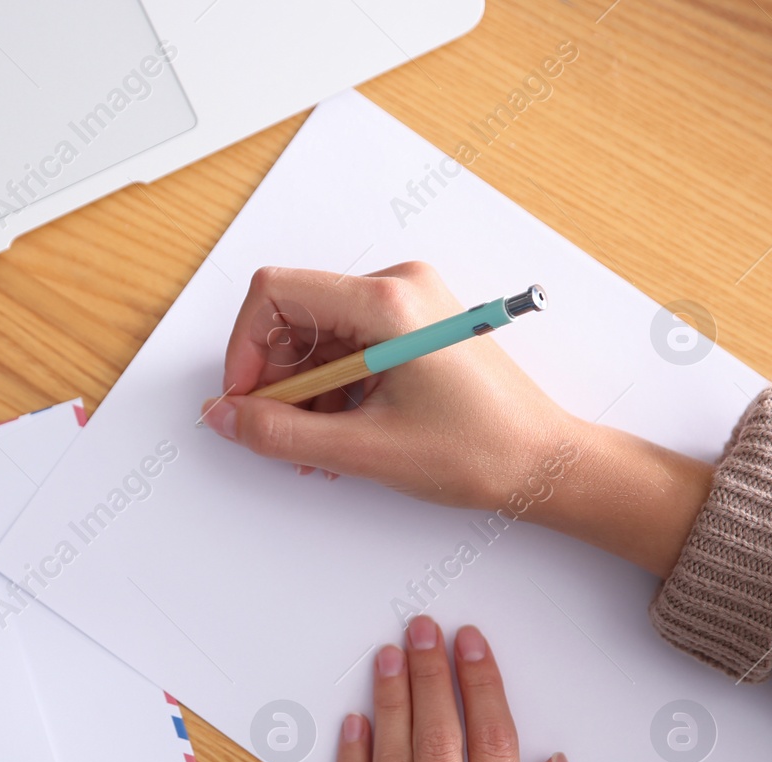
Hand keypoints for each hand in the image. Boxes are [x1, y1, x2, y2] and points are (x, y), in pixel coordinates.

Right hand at [200, 263, 714, 575]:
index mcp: (388, 302)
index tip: (244, 398)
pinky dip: (330, 387)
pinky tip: (337, 433)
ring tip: (314, 446)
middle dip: (275, 377)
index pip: (276, 292)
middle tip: (277, 432)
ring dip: (302, 390)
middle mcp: (398, 287)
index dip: (245, 348)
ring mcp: (408, 303)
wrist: (546, 464)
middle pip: (294, 314)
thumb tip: (225, 416)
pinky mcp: (414, 325)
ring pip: (317, 334)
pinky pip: (346, 343)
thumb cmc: (481, 451)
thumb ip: (281, 431)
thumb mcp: (364, 449)